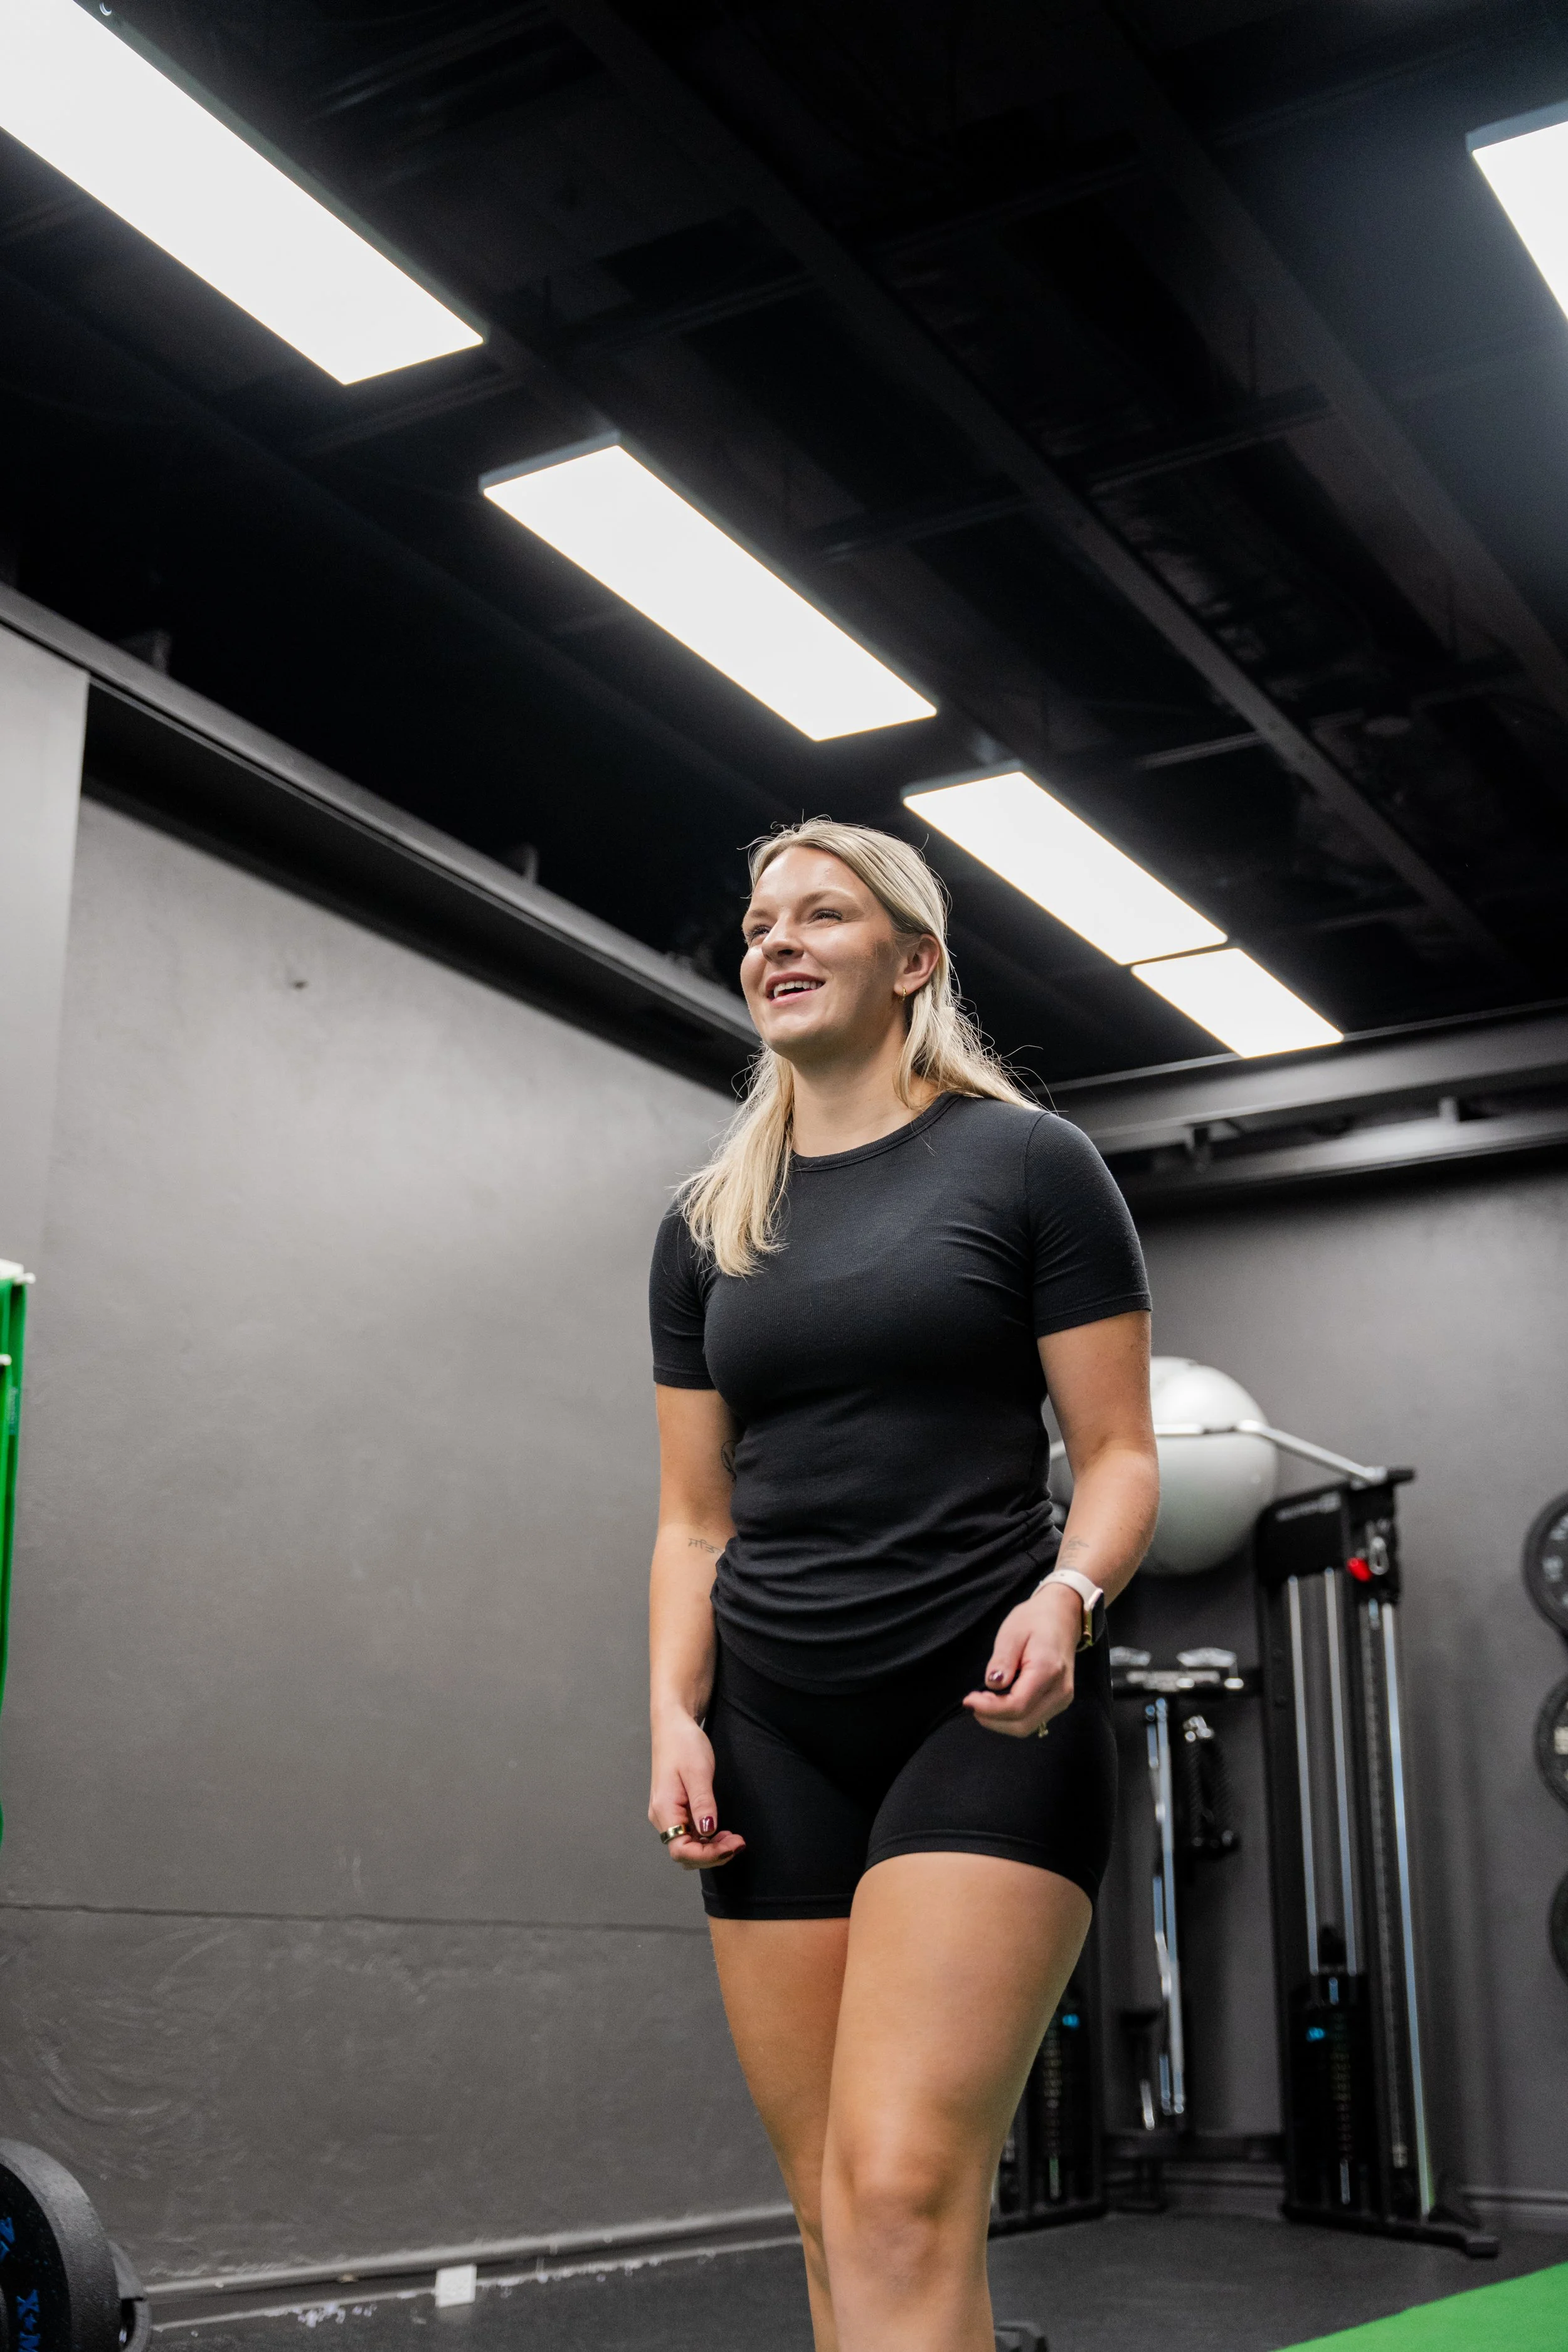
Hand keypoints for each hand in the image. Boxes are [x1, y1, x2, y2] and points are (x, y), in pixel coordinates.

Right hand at [649, 1709, 744, 1869]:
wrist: (673, 1724)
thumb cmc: (683, 1743)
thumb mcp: (698, 1772)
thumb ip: (703, 1804)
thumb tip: (708, 1832)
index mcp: (665, 1809)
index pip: (681, 1850)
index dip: (708, 1856)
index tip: (733, 1846)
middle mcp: (662, 1816)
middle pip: (684, 1853)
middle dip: (713, 1855)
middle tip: (739, 1843)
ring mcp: (667, 1814)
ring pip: (687, 1846)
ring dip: (711, 1849)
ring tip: (734, 1840)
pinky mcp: (675, 1809)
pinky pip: (689, 1834)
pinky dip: (706, 1839)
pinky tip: (721, 1832)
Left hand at [963, 1583, 1080, 1737]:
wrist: (1063, 1616)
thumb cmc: (1036, 1620)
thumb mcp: (1012, 1632)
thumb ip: (1002, 1660)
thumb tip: (993, 1685)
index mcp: (1048, 1670)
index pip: (1017, 1705)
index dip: (990, 1709)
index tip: (969, 1700)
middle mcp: (1060, 1690)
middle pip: (1022, 1724)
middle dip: (992, 1719)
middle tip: (973, 1701)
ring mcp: (1063, 1699)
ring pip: (1027, 1726)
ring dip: (1001, 1721)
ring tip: (984, 1700)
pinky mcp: (1060, 1701)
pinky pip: (1033, 1719)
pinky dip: (1012, 1717)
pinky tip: (999, 1701)